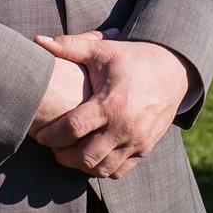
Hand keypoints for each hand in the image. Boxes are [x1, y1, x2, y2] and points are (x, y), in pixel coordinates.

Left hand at [33, 32, 192, 178]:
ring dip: (81, 166)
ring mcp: (137, 141)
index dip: (50, 136)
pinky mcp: (146, 148)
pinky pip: (119, 171)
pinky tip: (92, 155)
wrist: (174, 69)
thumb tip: (38, 40)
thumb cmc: (132, 58)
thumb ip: (69, 47)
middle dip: (62, 156)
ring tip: (70, 152)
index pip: (72, 129)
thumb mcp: (102, 50)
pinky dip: (102, 169)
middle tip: (52, 147)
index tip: (40, 134)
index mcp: (111, 104)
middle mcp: (125, 127)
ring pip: (101, 169)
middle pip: (84, 157)